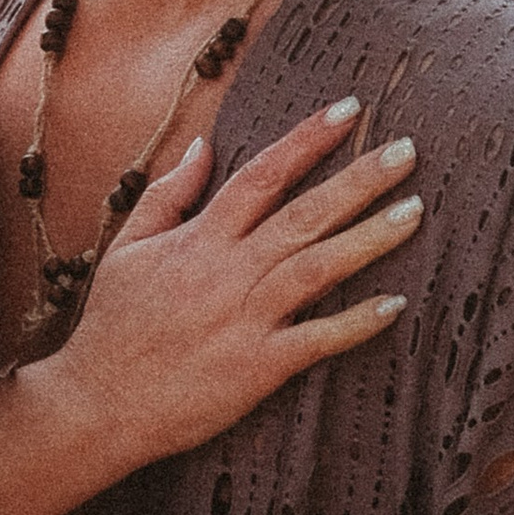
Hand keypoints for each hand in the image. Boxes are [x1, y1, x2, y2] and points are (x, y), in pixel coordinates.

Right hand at [0, 104, 421, 514]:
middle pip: (304, 214)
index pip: (262, 174)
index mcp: (199, 238)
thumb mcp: (127, 246)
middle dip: (359, 179)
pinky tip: (395, 304)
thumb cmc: (112, 325)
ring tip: (415, 211)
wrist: (98, 404)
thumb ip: (168, 194)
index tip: (349, 110)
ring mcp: (246, 319)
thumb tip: (202, 144)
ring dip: (369, 238)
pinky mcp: (258, 367)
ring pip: (318, 267)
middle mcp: (228, 271)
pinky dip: (356, 323)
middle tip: (407, 150)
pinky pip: (316, 340)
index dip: (307, 139)